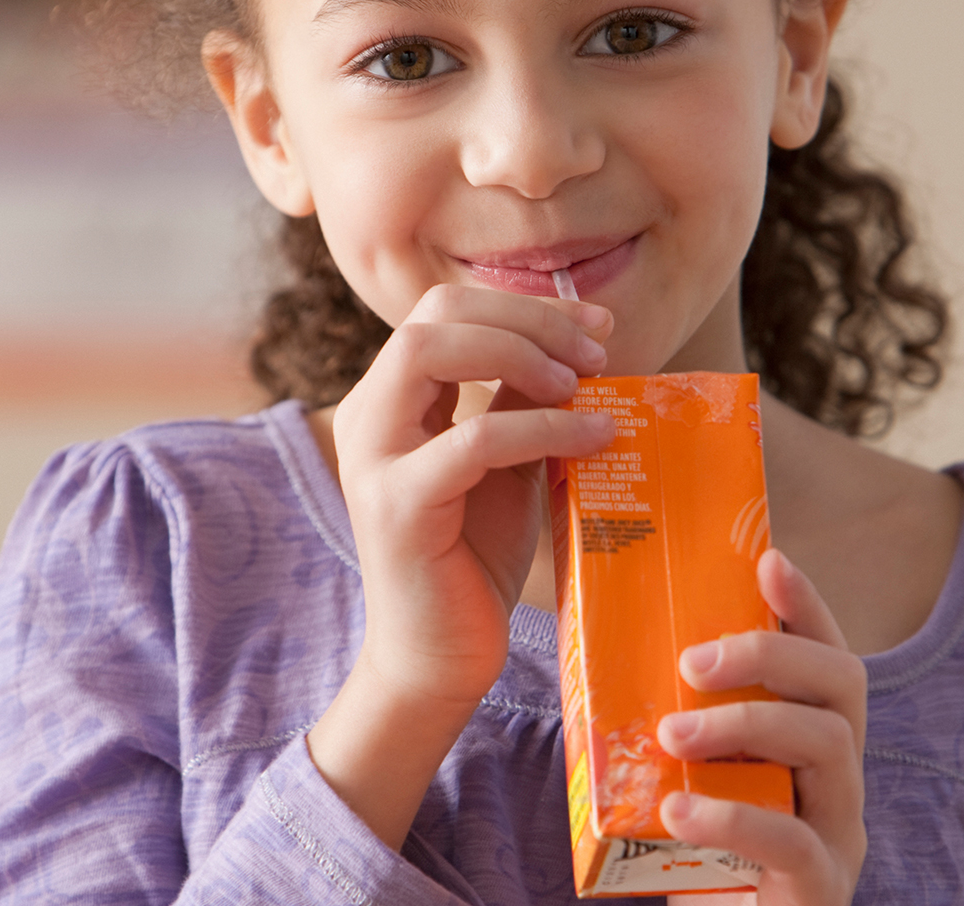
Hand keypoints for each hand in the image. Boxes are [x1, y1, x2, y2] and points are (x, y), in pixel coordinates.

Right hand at [334, 283, 613, 704]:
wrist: (440, 658)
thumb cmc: (475, 556)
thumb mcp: (506, 459)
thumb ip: (518, 399)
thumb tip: (574, 343)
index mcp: (391, 398)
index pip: (446, 309)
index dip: (524, 305)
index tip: (596, 325)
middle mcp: (368, 414)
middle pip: (434, 314)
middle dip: (526, 318)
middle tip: (595, 352)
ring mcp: (373, 457)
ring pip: (430, 352)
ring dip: (522, 354)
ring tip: (584, 384)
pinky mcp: (398, 505)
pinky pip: (474, 438)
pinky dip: (543, 426)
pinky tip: (596, 436)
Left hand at [657, 548, 866, 904]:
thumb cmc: (697, 841)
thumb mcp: (692, 763)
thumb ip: (676, 708)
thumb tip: (599, 631)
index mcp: (813, 731)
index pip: (826, 650)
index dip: (806, 603)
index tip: (768, 559)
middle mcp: (840, 772)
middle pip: (842, 683)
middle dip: (768, 655)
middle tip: (691, 661)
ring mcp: (841, 830)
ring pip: (829, 746)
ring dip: (744, 724)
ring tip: (672, 734)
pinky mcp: (823, 887)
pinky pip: (795, 839)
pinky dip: (734, 815)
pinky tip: (678, 809)